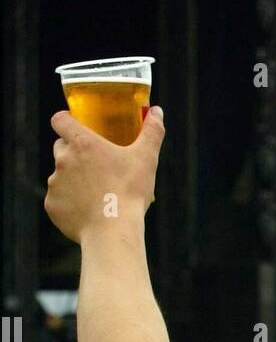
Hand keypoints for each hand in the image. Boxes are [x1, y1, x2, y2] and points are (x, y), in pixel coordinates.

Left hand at [45, 106, 165, 243]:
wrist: (113, 231)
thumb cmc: (130, 192)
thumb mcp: (146, 159)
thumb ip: (152, 131)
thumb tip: (157, 111)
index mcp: (82, 143)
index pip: (60, 119)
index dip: (67, 120)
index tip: (77, 126)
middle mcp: (63, 160)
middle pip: (61, 147)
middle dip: (74, 153)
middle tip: (95, 165)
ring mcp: (55, 184)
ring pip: (60, 176)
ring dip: (73, 181)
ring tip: (96, 194)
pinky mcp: (52, 206)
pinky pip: (59, 201)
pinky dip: (70, 204)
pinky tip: (88, 212)